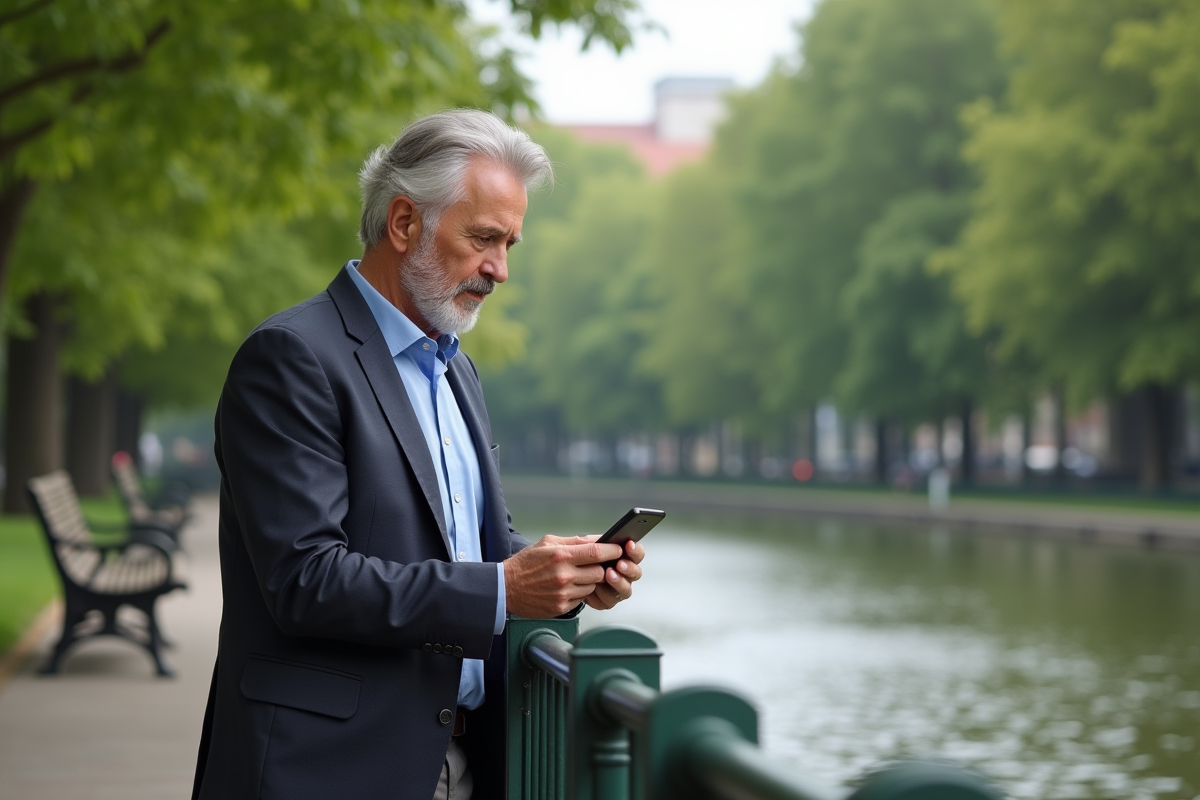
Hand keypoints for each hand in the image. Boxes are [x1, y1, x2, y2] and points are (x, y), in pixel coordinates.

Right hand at [503, 535, 623, 617]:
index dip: (612, 551)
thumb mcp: (547, 543)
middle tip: (596, 564)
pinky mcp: (561, 607)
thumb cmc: (526, 563)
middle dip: (601, 568)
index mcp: (561, 556)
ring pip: (592, 587)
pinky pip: (581, 599)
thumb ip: (574, 541)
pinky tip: (567, 587)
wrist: (505, 588)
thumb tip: (598, 539)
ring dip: (590, 581)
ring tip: (577, 575)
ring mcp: (563, 593)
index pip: (597, 553)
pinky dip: (579, 593)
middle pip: (600, 572)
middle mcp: (564, 575)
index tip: (619, 549)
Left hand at [583, 538, 644, 610]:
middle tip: (620, 564)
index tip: (629, 545)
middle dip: (629, 568)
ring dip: (619, 582)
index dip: (635, 550)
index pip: (636, 553)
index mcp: (623, 557)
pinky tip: (596, 588)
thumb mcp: (585, 546)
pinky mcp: (606, 600)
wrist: (565, 578)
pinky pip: (610, 601)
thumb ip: (597, 543)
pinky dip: (604, 595)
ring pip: (626, 590)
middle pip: (636, 573)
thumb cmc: (579, 559)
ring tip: (609, 575)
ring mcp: (616, 588)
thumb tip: (607, 538)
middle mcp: (623, 573)